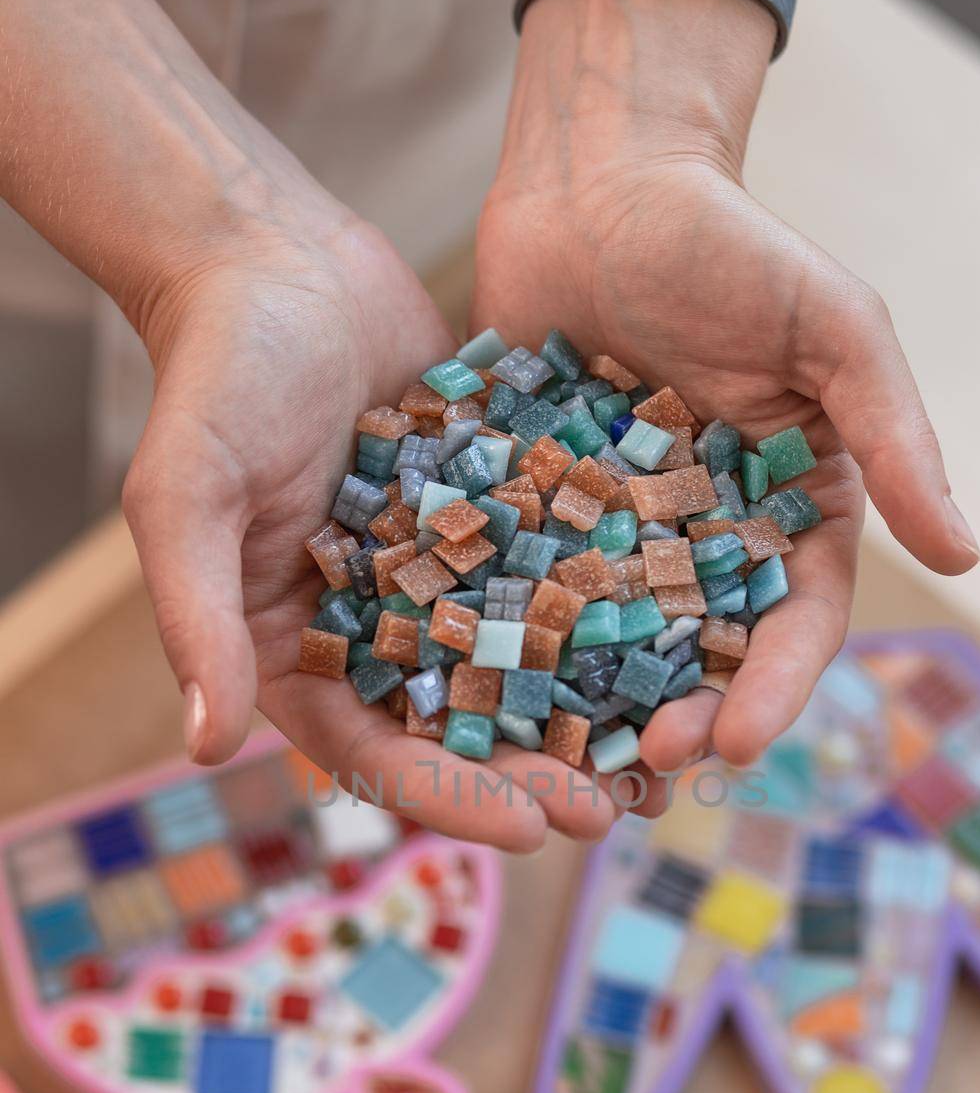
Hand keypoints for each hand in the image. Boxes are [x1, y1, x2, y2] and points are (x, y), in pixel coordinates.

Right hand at [124, 214, 618, 851]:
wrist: (278, 262)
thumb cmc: (216, 375)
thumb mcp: (188, 495)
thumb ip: (196, 616)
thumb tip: (204, 746)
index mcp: (300, 652)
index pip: (376, 753)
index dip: (452, 798)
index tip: (530, 830)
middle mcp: (376, 633)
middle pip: (462, 732)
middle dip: (537, 776)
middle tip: (616, 809)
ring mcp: (442, 582)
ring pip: (522, 673)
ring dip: (586, 720)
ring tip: (662, 757)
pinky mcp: (495, 524)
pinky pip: (557, 582)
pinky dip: (608, 620)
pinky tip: (678, 643)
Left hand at [474, 0, 979, 785]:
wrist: (596, 185)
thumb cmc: (729, 244)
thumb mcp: (832, 327)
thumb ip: (892, 436)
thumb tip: (964, 554)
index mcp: (789, 511)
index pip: (795, 621)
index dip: (774, 689)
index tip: (733, 742)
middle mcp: (704, 540)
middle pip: (701, 657)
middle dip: (678, 720)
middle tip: (641, 771)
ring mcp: (614, 536)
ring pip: (611, 648)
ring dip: (595, 714)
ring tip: (566, 771)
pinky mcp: (534, 518)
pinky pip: (524, 594)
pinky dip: (511, 649)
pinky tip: (483, 699)